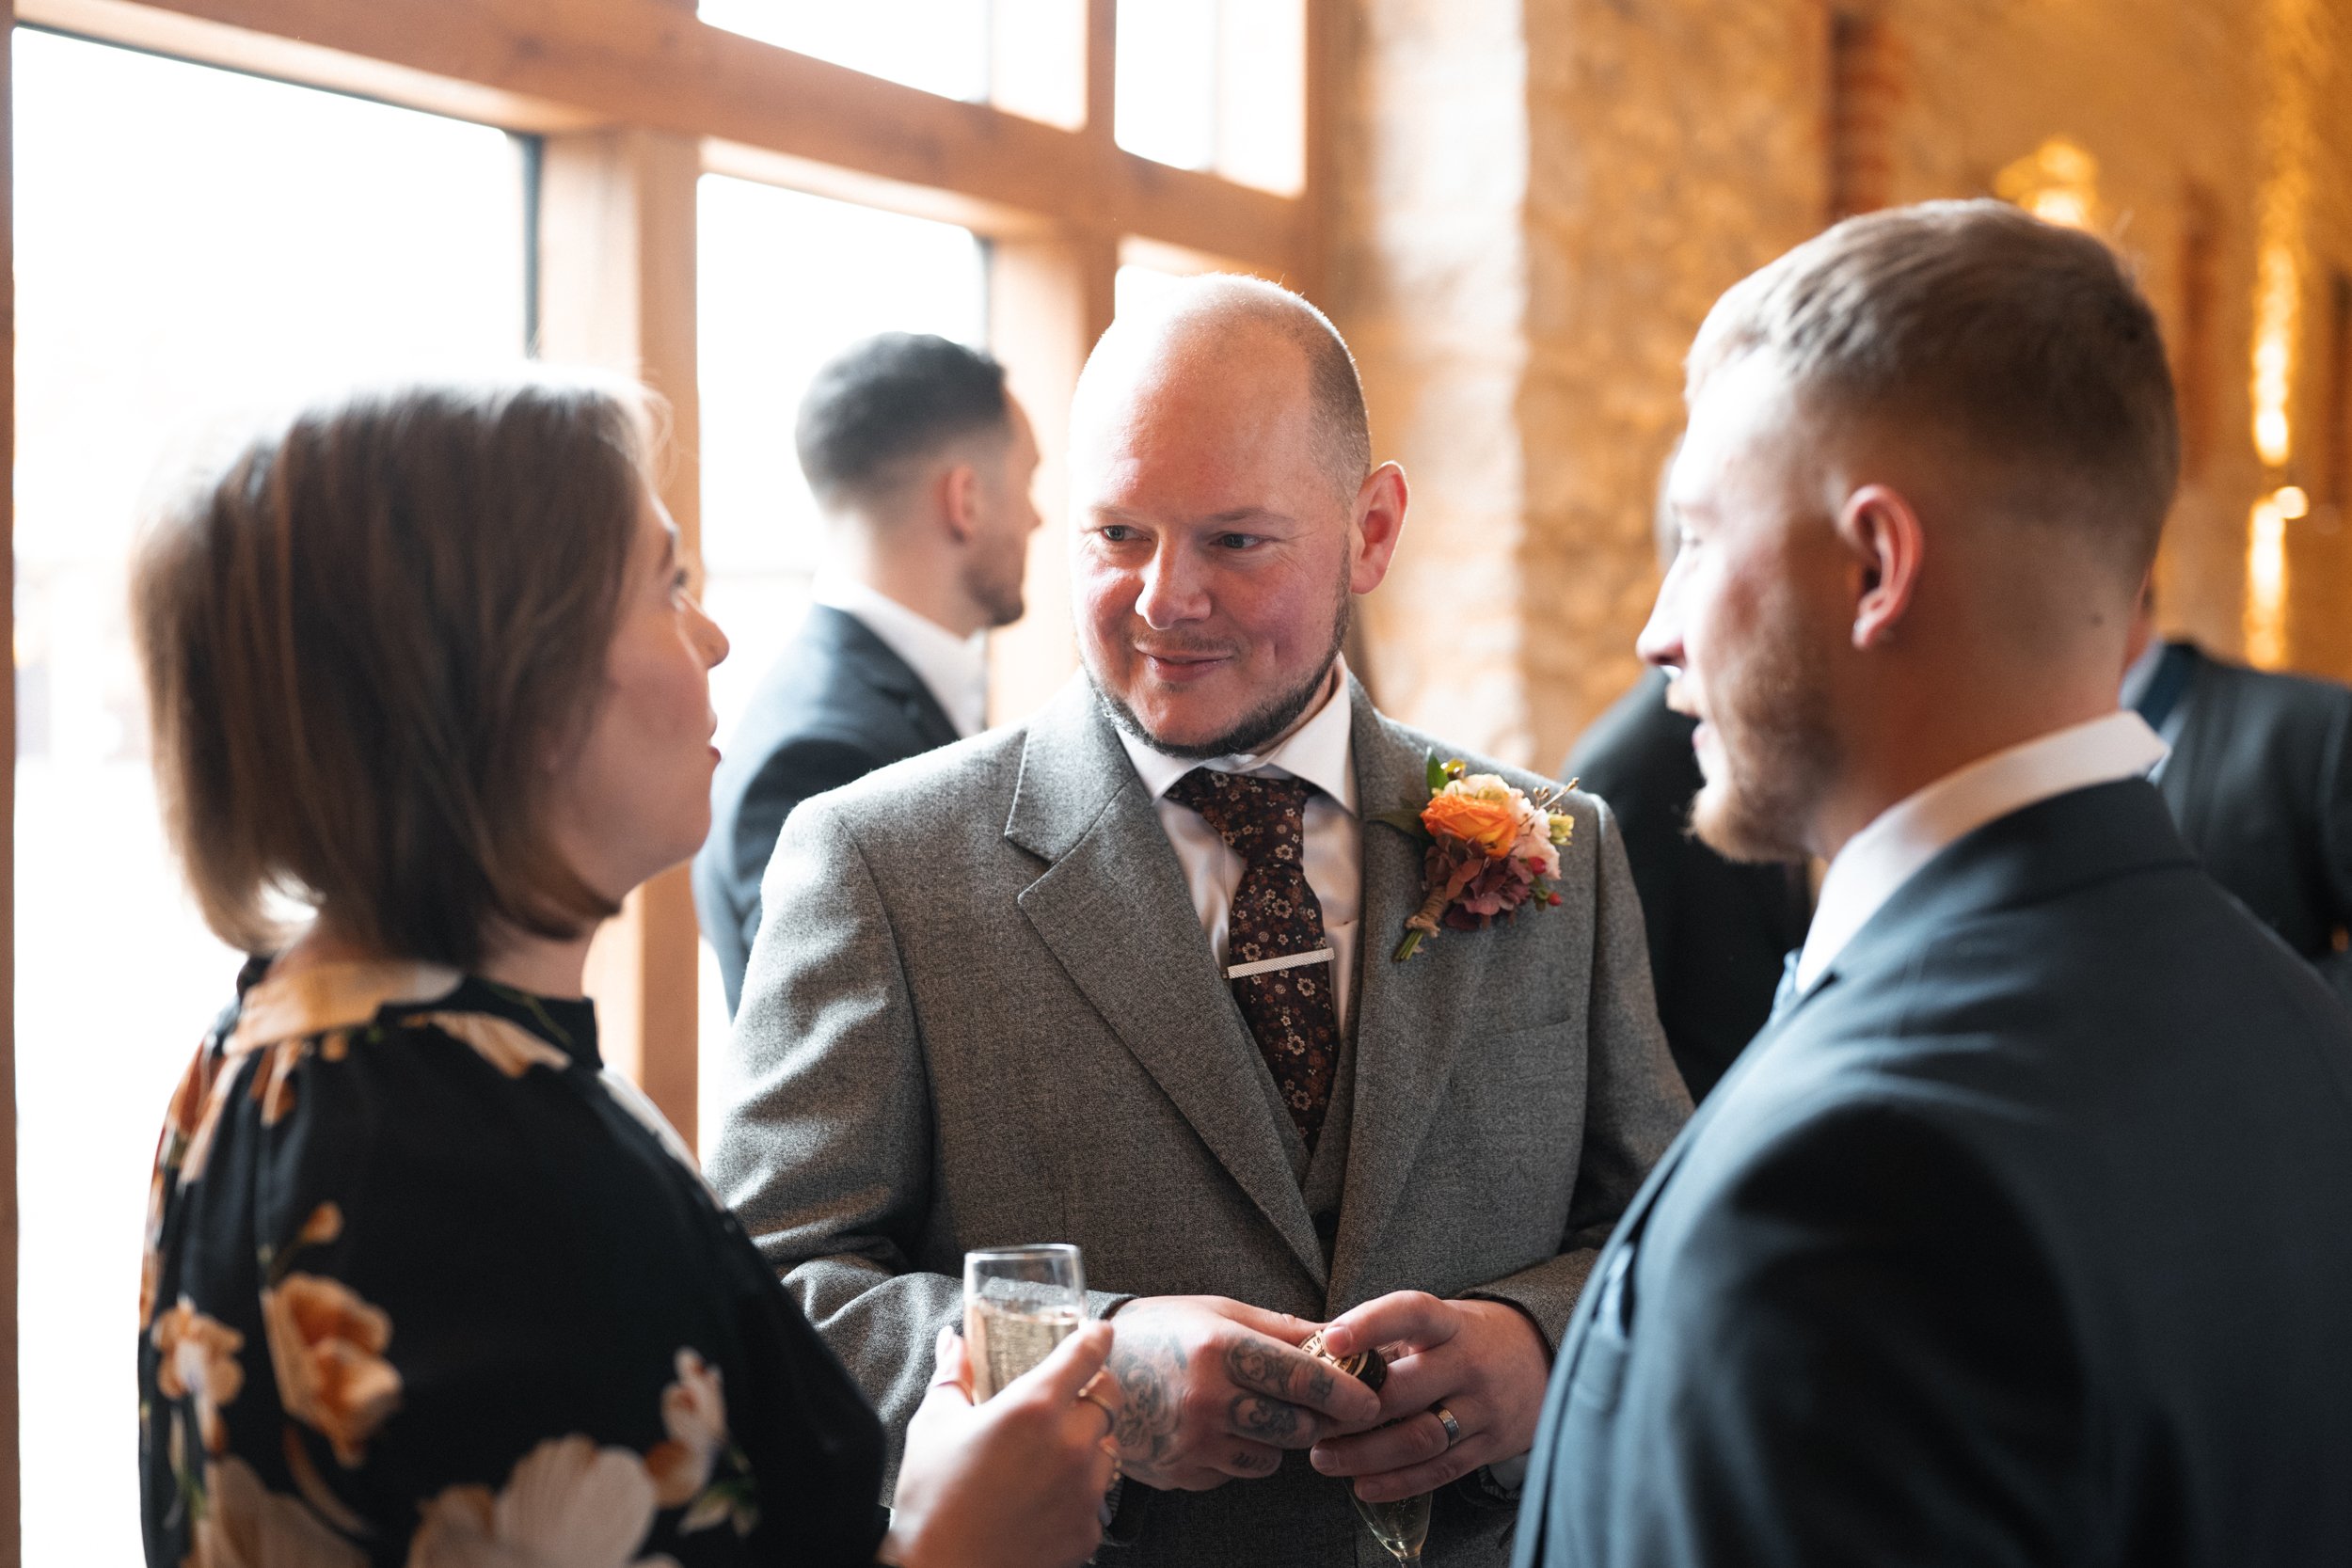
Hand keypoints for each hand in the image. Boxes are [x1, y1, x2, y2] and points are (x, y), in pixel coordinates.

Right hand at [884, 1321, 1120, 1567]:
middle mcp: (1069, 1444)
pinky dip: (1080, 1490)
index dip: (1096, 1336)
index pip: (1087, 1353)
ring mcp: (1084, 1490)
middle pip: (1109, 1397)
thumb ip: (953, 1374)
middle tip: (1071, 1395)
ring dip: (1089, 1442)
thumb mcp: (934, 1423)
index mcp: (1033, 1407)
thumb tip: (953, 1341)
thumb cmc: (931, 1498)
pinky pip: (1097, 1496)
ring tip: (1052, 1452)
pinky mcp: (1088, 1529)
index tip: (1098, 1332)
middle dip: (1095, 1388)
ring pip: (1109, 1447)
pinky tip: (1046, 1496)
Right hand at [1103, 1295, 1383, 1490]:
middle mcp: (1206, 1399)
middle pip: (1295, 1426)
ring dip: (1275, 1439)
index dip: (1345, 1392)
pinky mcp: (1180, 1472)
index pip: (1303, 1378)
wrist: (1090, 1372)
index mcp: (1219, 1349)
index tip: (1368, 1400)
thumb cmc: (1157, 1331)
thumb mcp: (1216, 1311)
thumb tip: (1336, 1334)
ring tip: (1253, 1411)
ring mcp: (1191, 1442)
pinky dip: (1238, 1456)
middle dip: (1312, 1417)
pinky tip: (1219, 1429)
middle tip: (1309, 1404)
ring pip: (1269, 1458)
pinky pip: (1233, 1473)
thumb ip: (1279, 1328)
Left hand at [1307, 1293, 1550, 1502]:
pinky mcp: (1489, 1446)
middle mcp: (1470, 1364)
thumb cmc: (1466, 1339)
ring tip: (1324, 1458)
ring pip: (1419, 1438)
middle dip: (1352, 1410)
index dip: (1371, 1324)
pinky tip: (1363, 1485)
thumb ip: (1386, 1338)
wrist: (1540, 1361)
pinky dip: (1398, 1482)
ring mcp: (1483, 1408)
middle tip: (1311, 1421)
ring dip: (1365, 1454)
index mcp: (1452, 1324)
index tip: (1332, 1341)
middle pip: (1406, 1389)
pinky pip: (1439, 1471)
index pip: (1412, 1313)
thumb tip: (1312, 1352)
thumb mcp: (1438, 1323)